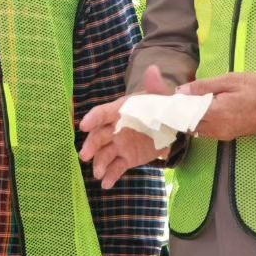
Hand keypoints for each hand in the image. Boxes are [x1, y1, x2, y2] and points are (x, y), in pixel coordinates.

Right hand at [80, 66, 174, 189]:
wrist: (171, 125)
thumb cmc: (160, 107)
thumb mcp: (160, 96)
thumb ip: (155, 86)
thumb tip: (152, 70)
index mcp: (119, 111)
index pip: (102, 113)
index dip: (93, 118)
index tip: (83, 126)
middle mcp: (115, 128)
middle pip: (99, 137)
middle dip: (91, 146)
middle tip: (84, 155)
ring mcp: (119, 145)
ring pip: (105, 154)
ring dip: (99, 164)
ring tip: (98, 174)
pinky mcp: (127, 158)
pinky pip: (116, 167)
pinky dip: (111, 176)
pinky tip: (107, 185)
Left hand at [176, 73, 255, 140]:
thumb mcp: (230, 80)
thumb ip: (203, 86)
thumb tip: (180, 91)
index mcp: (216, 114)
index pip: (183, 114)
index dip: (172, 105)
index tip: (165, 95)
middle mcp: (216, 129)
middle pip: (186, 124)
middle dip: (177, 111)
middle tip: (172, 95)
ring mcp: (222, 135)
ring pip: (195, 128)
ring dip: (188, 116)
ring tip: (185, 99)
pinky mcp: (228, 135)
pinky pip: (205, 130)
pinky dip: (198, 120)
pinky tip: (199, 107)